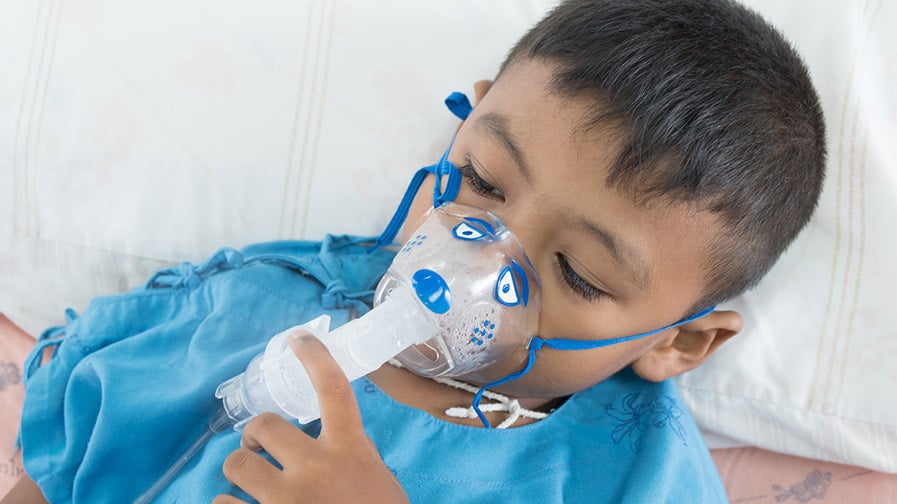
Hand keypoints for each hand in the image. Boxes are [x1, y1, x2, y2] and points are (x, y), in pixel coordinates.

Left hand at [213, 332, 408, 503]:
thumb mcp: (375, 481)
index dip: (314, 357)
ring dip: (240, 476)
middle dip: (255, 434)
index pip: (333, 388)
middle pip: (265, 424)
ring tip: (250, 490)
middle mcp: (316, 467)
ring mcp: (285, 499)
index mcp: (350, 450)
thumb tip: (322, 449)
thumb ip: (348, 459)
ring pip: (236, 464)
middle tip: (258, 447)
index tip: (298, 338)